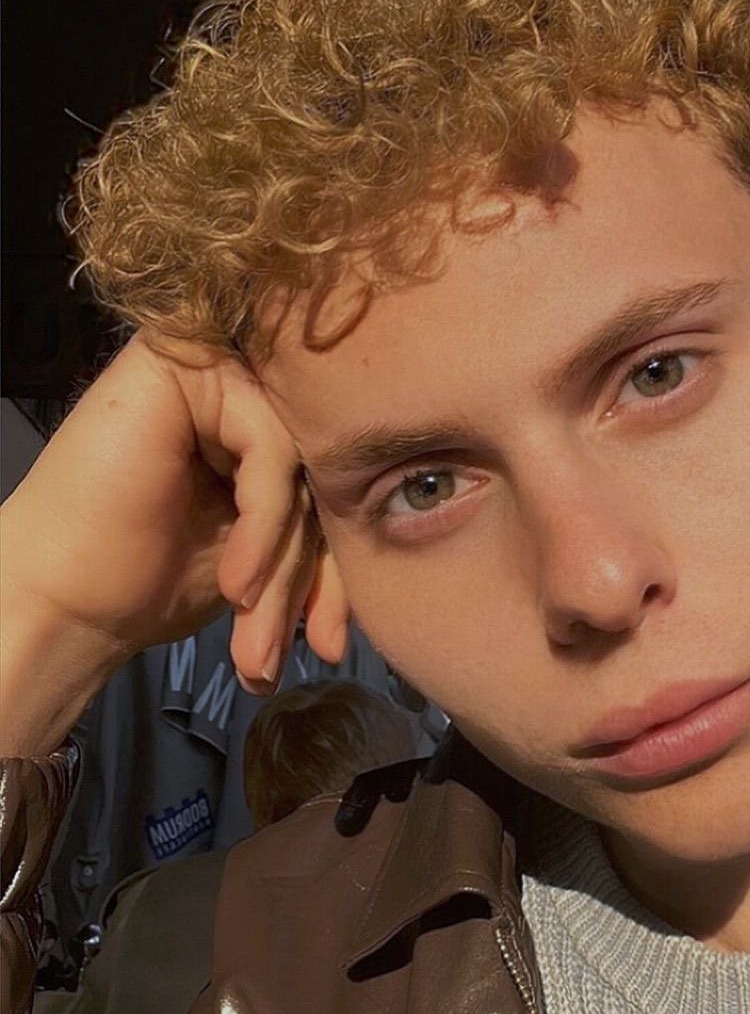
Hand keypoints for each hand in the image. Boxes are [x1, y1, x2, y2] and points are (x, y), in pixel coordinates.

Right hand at [0, 333, 348, 753]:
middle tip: (308, 651)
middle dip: (318, 578)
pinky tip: (239, 582)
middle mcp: (241, 380)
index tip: (331, 645)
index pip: (335, 484)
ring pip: (303, 466)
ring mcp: (212, 363)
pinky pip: (272, 450)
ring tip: (261, 639)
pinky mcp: (183, 362)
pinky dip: (266, 526)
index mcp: (261, 418)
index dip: (342, 571)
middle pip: (324, 474)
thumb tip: (420, 515)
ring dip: (287, 567)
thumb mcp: (268, 556)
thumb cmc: (153, 577)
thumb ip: (322, 522)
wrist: (65, 601)